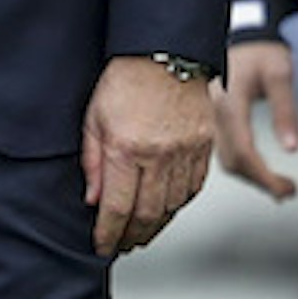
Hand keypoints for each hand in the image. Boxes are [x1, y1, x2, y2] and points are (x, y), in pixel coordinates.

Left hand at [84, 57, 214, 255]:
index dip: (108, 234)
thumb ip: (93, 161)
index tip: (102, 246)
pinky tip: (166, 209)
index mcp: (126, 148)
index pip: (117, 208)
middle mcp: (159, 154)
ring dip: (156, 225)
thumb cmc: (125, 79)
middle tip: (122, 245)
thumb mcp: (94, 118)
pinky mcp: (204, 146)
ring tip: (141, 232)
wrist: (167, 52)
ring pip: (173, 206)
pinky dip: (178, 205)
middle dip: (132, 236)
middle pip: (147, 214)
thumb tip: (94, 201)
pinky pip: (193, 188)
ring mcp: (186, 151)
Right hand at [214, 39, 297, 200]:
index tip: (289, 189)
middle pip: (233, 162)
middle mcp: (212, 115)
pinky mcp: (212, 122)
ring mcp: (209, 120)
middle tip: (289, 191)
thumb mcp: (280, 73)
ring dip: (252, 177)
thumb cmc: (260, 52)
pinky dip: (243, 167)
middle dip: (262, 182)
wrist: (240, 36)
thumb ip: (286, 111)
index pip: (244, 151)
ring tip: (279, 186)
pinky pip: (224, 151)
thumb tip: (292, 149)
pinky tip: (259, 171)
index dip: (266, 177)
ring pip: (226, 161)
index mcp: (228, 103)